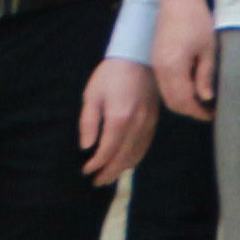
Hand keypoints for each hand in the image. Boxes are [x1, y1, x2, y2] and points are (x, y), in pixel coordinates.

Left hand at [75, 60, 158, 185]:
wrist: (139, 57)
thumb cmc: (110, 75)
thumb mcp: (92, 95)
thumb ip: (89, 122)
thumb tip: (86, 147)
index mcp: (119, 118)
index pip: (107, 151)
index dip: (95, 165)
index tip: (85, 171)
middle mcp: (136, 124)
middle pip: (123, 158)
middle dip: (108, 173)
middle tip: (96, 182)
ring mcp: (148, 123)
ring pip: (136, 154)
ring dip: (122, 168)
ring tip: (109, 176)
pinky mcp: (154, 120)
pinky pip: (145, 145)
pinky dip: (135, 158)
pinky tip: (125, 162)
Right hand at [152, 0, 218, 120]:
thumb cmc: (197, 20)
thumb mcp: (208, 49)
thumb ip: (205, 75)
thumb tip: (206, 98)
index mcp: (173, 67)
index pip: (183, 101)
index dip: (198, 111)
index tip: (213, 114)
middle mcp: (160, 69)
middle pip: (172, 102)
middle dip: (190, 110)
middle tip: (208, 111)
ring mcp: (155, 64)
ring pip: (167, 94)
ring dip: (183, 101)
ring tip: (202, 101)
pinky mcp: (156, 58)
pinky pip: (164, 83)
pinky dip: (176, 91)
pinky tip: (191, 86)